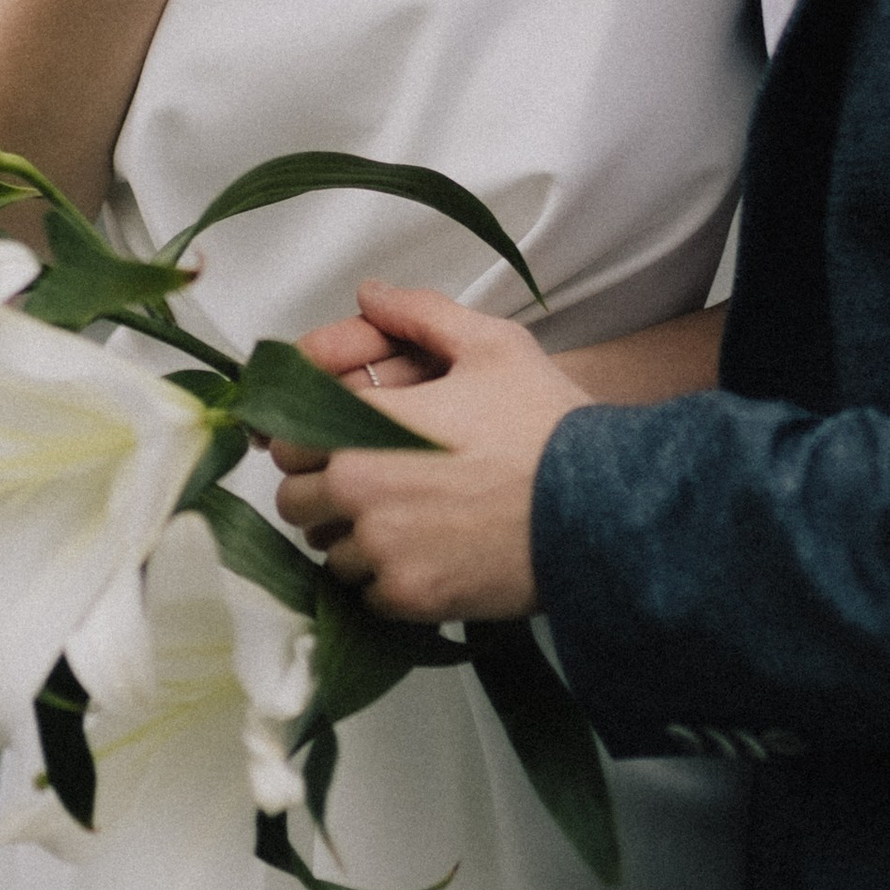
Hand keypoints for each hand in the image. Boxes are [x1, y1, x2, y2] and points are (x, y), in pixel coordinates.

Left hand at [273, 287, 588, 622]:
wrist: (604, 507)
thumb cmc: (548, 425)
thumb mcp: (493, 344)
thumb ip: (421, 314)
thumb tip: (370, 294)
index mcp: (368, 424)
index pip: (286, 439)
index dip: (306, 440)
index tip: (335, 444)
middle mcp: (361, 489)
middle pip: (295, 500)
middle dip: (321, 493)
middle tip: (367, 485)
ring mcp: (383, 548)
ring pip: (328, 551)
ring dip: (353, 540)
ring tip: (402, 523)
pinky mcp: (411, 595)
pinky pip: (367, 595)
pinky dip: (387, 582)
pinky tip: (425, 558)